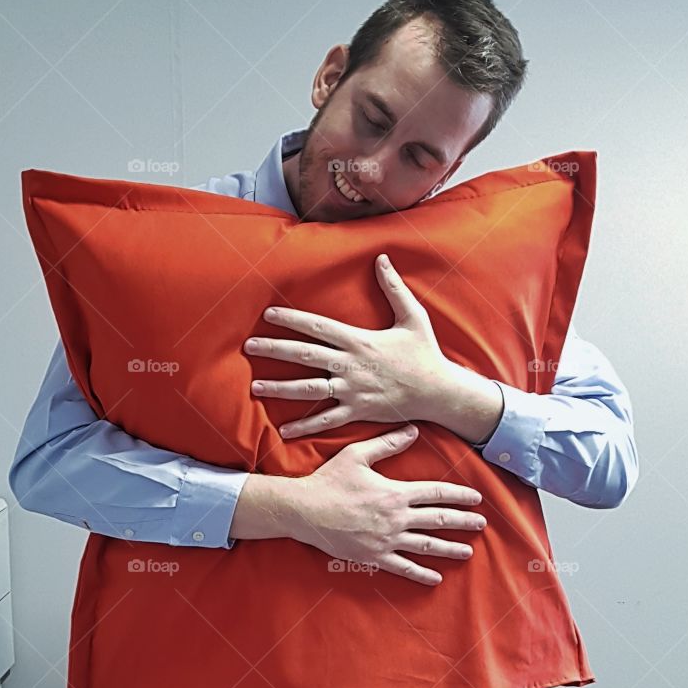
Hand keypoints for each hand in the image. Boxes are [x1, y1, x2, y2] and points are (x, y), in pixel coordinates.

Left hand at [246, 253, 451, 438]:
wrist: (439, 392)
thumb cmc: (425, 354)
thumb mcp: (413, 317)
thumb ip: (394, 288)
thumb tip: (382, 258)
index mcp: (359, 341)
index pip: (318, 327)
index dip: (291, 320)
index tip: (268, 314)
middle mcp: (351, 365)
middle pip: (304, 355)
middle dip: (274, 350)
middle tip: (248, 347)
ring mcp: (352, 391)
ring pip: (309, 389)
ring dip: (280, 389)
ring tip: (255, 387)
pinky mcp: (357, 411)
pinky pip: (326, 420)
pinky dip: (304, 426)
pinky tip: (283, 429)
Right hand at [287, 424, 485, 586]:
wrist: (303, 510)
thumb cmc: (329, 480)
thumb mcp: (357, 455)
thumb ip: (387, 443)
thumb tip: (413, 430)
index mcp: (395, 493)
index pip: (435, 493)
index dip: (459, 495)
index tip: (476, 499)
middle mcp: (396, 518)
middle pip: (438, 520)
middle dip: (463, 522)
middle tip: (482, 525)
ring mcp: (386, 539)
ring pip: (426, 546)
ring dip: (449, 549)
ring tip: (467, 551)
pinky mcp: (373, 556)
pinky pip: (402, 567)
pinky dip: (420, 573)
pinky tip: (435, 577)